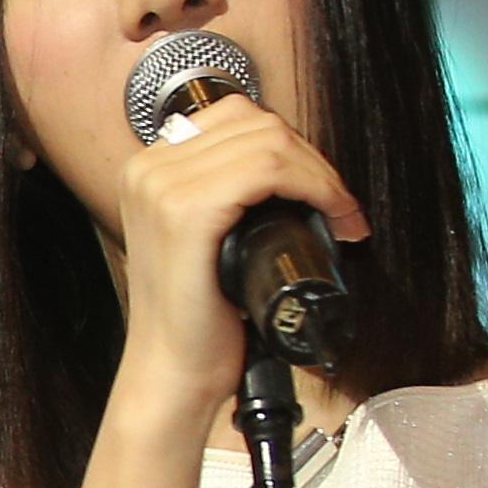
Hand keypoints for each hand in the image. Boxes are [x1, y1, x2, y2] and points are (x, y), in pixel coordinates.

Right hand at [105, 91, 365, 424]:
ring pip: (269, 140)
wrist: (174, 369)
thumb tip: (293, 168)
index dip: (291, 146)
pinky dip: (314, 186)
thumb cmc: (198, 314)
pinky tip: (331, 215)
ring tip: (339, 212)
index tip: (319, 188)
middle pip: (256, 123)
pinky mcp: (187, 211)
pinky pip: (268, 168)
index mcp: (148, 169)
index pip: (236, 118)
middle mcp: (148, 169)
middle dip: (311, 159)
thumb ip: (229, 194)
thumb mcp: (207, 237)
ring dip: (320, 173)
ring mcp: (162, 187)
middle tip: (337, 204)